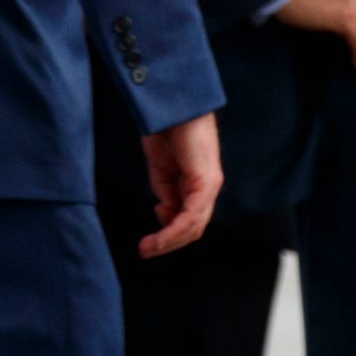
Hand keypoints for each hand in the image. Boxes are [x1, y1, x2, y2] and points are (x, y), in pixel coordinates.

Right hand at [136, 112, 222, 257]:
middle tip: (147, 251)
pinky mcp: (206, 182)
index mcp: (196, 183)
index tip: (150, 239)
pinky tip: (161, 235)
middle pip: (194, 228)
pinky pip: (192, 214)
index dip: (169, 233)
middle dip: (169, 243)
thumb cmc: (168, 128)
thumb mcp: (162, 166)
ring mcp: (209, 185)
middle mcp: (207, 188)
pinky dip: (175, 229)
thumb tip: (167, 209)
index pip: (188, 219)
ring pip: (194, 226)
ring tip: (149, 248)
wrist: (174, 105)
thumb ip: (166, 188)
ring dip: (170, 241)